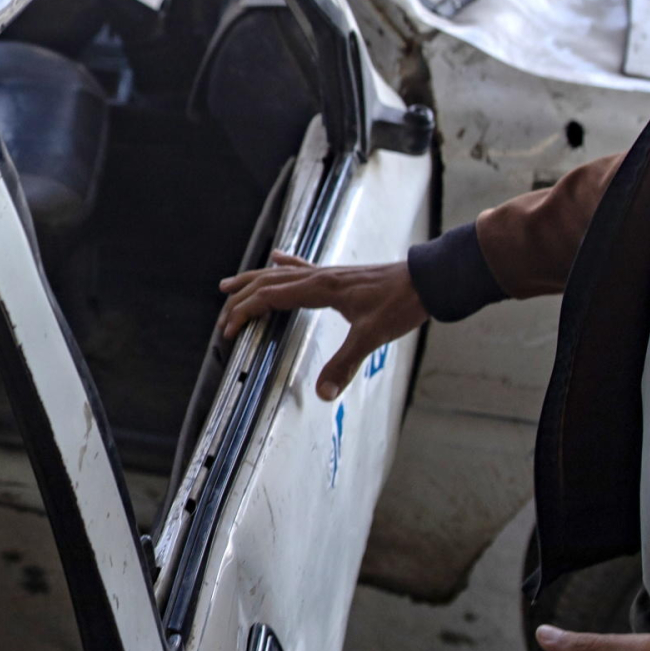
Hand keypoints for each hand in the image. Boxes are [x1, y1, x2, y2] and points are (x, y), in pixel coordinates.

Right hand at [216, 251, 425, 399]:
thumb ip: (344, 364)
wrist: (427, 280)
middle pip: (267, 283)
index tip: (230, 329)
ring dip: (252, 280)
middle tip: (222, 317)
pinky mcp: (339, 275)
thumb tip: (323, 394)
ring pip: (279, 273)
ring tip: (229, 285)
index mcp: (320, 288)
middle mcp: (319, 277)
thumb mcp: (371, 337)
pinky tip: (276, 257)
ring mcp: (328, 273)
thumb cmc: (400, 303)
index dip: (246, 312)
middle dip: (241, 299)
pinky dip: (284, 263)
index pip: (270, 297)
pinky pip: (302, 266)